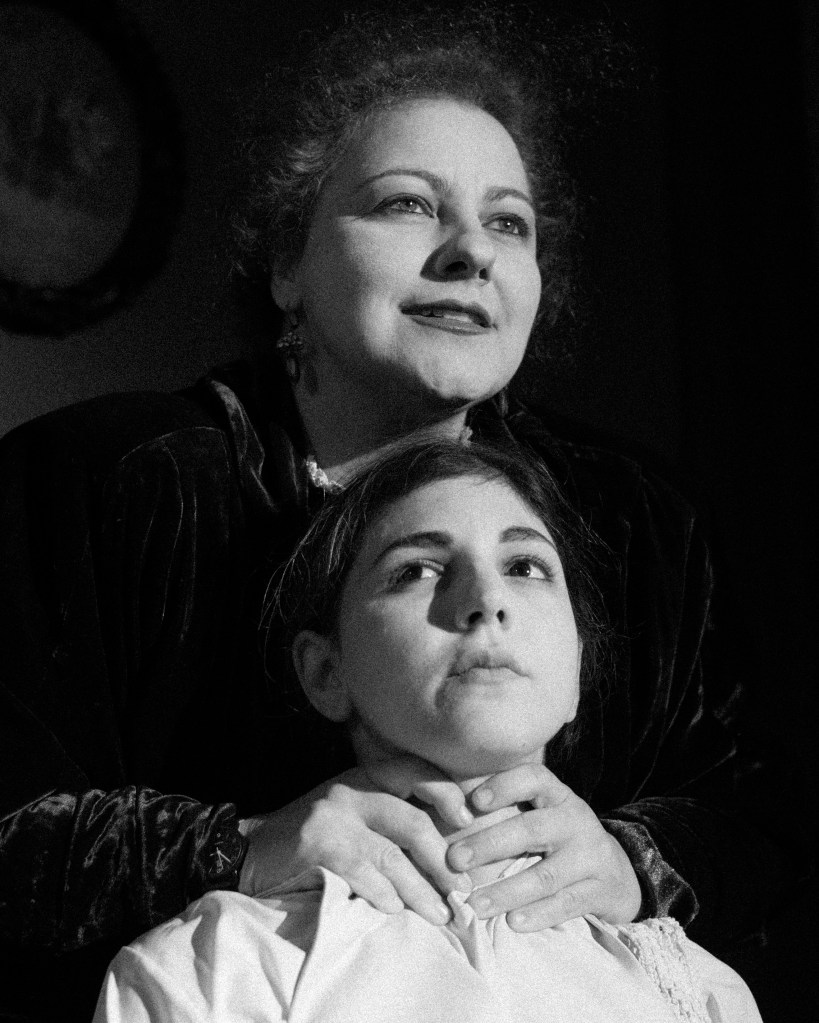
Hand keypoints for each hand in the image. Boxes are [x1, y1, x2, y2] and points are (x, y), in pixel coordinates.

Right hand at [239, 763, 472, 924]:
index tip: (470, 822)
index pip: (415, 771)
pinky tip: (396, 911)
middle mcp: (352, 789)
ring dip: (420, 890)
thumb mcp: (354, 810)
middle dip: (443, 860)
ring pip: (391, 855)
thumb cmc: (313, 834)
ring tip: (441, 915)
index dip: (448, 793)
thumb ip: (390, 813)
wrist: (250, 848)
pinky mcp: (316, 844)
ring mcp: (334, 816)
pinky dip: (382, 894)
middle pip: (412, 820)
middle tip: (462, 888)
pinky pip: (361, 872)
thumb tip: (449, 842)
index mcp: (366, 775)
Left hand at [446, 763, 642, 930]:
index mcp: (557, 795)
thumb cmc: (559, 839)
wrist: (618, 873)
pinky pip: (566, 903)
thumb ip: (507, 809)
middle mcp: (575, 820)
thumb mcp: (542, 814)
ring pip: (545, 874)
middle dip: (489, 844)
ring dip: (507, 891)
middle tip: (454, 859)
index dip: (505, 785)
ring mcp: (591, 856)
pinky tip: (512, 923)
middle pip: (531, 829)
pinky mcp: (600, 891)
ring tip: (474, 904)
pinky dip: (538, 915)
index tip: (473, 801)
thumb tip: (442, 804)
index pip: (534, 778)